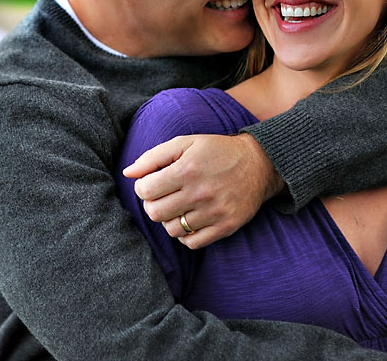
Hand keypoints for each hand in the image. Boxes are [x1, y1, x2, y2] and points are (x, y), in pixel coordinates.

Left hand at [122, 133, 282, 248]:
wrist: (259, 163)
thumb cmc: (216, 150)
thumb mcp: (185, 143)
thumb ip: (153, 157)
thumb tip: (128, 173)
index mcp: (187, 169)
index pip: (146, 191)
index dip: (143, 188)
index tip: (151, 184)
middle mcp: (200, 193)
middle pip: (156, 213)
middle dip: (152, 205)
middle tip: (162, 197)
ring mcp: (214, 212)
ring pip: (172, 230)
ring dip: (169, 220)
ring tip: (178, 206)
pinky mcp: (226, 226)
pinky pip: (192, 242)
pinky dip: (186, 234)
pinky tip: (190, 219)